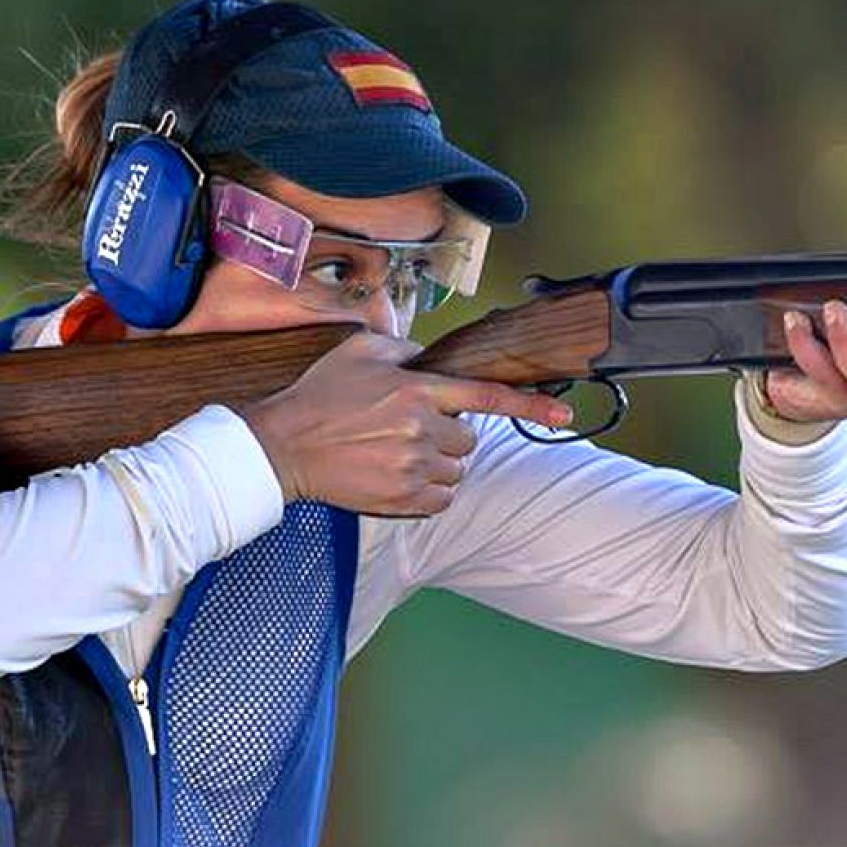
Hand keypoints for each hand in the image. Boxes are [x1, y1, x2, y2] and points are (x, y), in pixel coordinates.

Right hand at [237, 332, 572, 515]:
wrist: (284, 446)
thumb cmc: (320, 396)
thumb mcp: (360, 351)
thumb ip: (403, 347)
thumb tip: (427, 356)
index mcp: (416, 390)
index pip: (487, 397)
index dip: (530, 406)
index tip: (563, 414)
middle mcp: (421, 430)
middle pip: (470, 438)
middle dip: (449, 432)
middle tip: (411, 427)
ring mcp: (413, 468)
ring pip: (457, 469)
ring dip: (439, 461)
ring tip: (398, 451)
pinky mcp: (402, 499)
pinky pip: (441, 497)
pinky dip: (429, 489)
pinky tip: (399, 474)